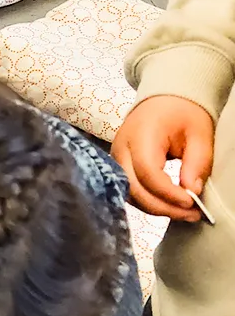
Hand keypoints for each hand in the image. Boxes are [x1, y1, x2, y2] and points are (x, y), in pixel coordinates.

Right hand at [112, 95, 214, 220]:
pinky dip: (148, 201)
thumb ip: (197, 163)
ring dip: (155, 208)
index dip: (168, 193)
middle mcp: (121, 148)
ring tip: (184, 212)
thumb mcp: (200, 134)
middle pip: (134, 188)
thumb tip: (192, 191)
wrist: (164, 101)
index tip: (192, 202)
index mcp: (141, 135)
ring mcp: (115, 158)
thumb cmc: (182, 113)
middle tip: (191, 214)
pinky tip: (169, 205)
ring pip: (129, 193)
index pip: (148, 172)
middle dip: (162, 207)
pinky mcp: (118, 166)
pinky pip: (129, 190)